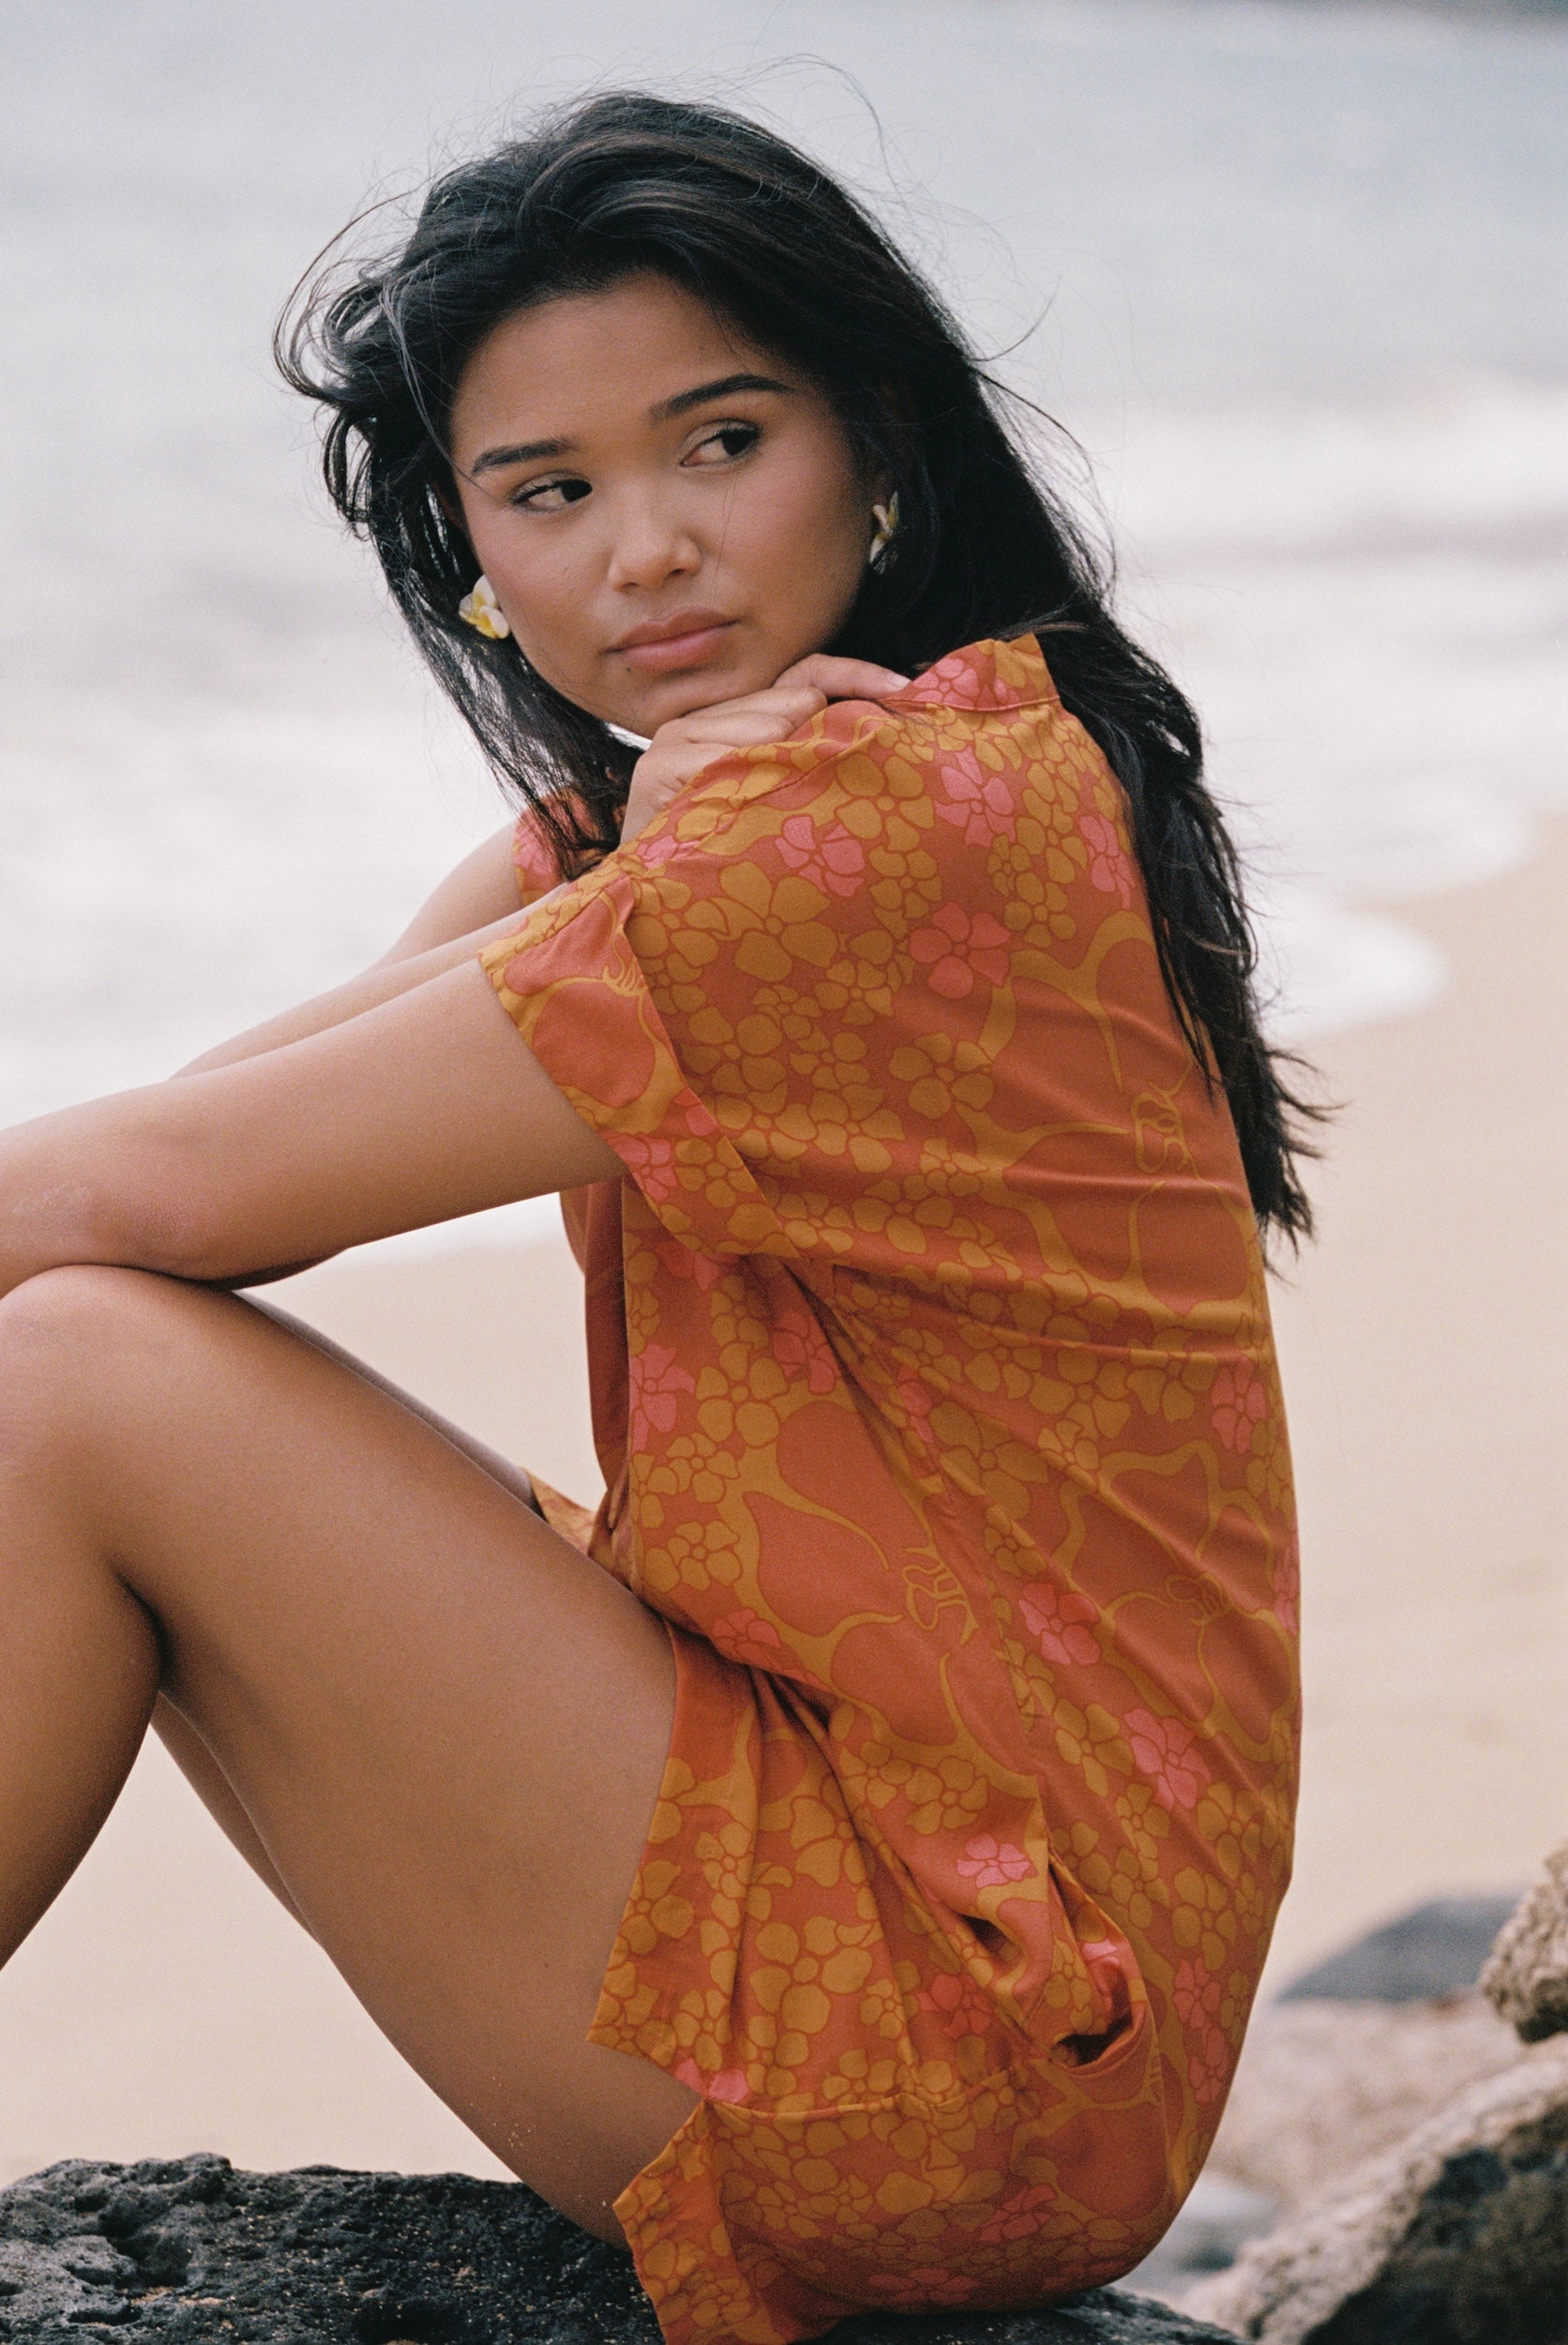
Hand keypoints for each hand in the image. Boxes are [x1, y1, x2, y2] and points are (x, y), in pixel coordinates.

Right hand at [620, 654, 909, 846]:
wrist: (653, 914)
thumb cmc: (726, 864)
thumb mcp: (780, 805)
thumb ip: (810, 764)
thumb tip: (887, 737)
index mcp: (732, 721)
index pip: (804, 675)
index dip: (854, 674)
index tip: (906, 686)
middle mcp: (703, 718)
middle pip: (795, 702)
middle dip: (820, 742)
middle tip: (816, 800)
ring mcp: (677, 738)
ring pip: (770, 728)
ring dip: (783, 776)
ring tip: (764, 825)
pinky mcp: (661, 766)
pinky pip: (734, 758)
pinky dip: (749, 789)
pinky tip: (739, 823)